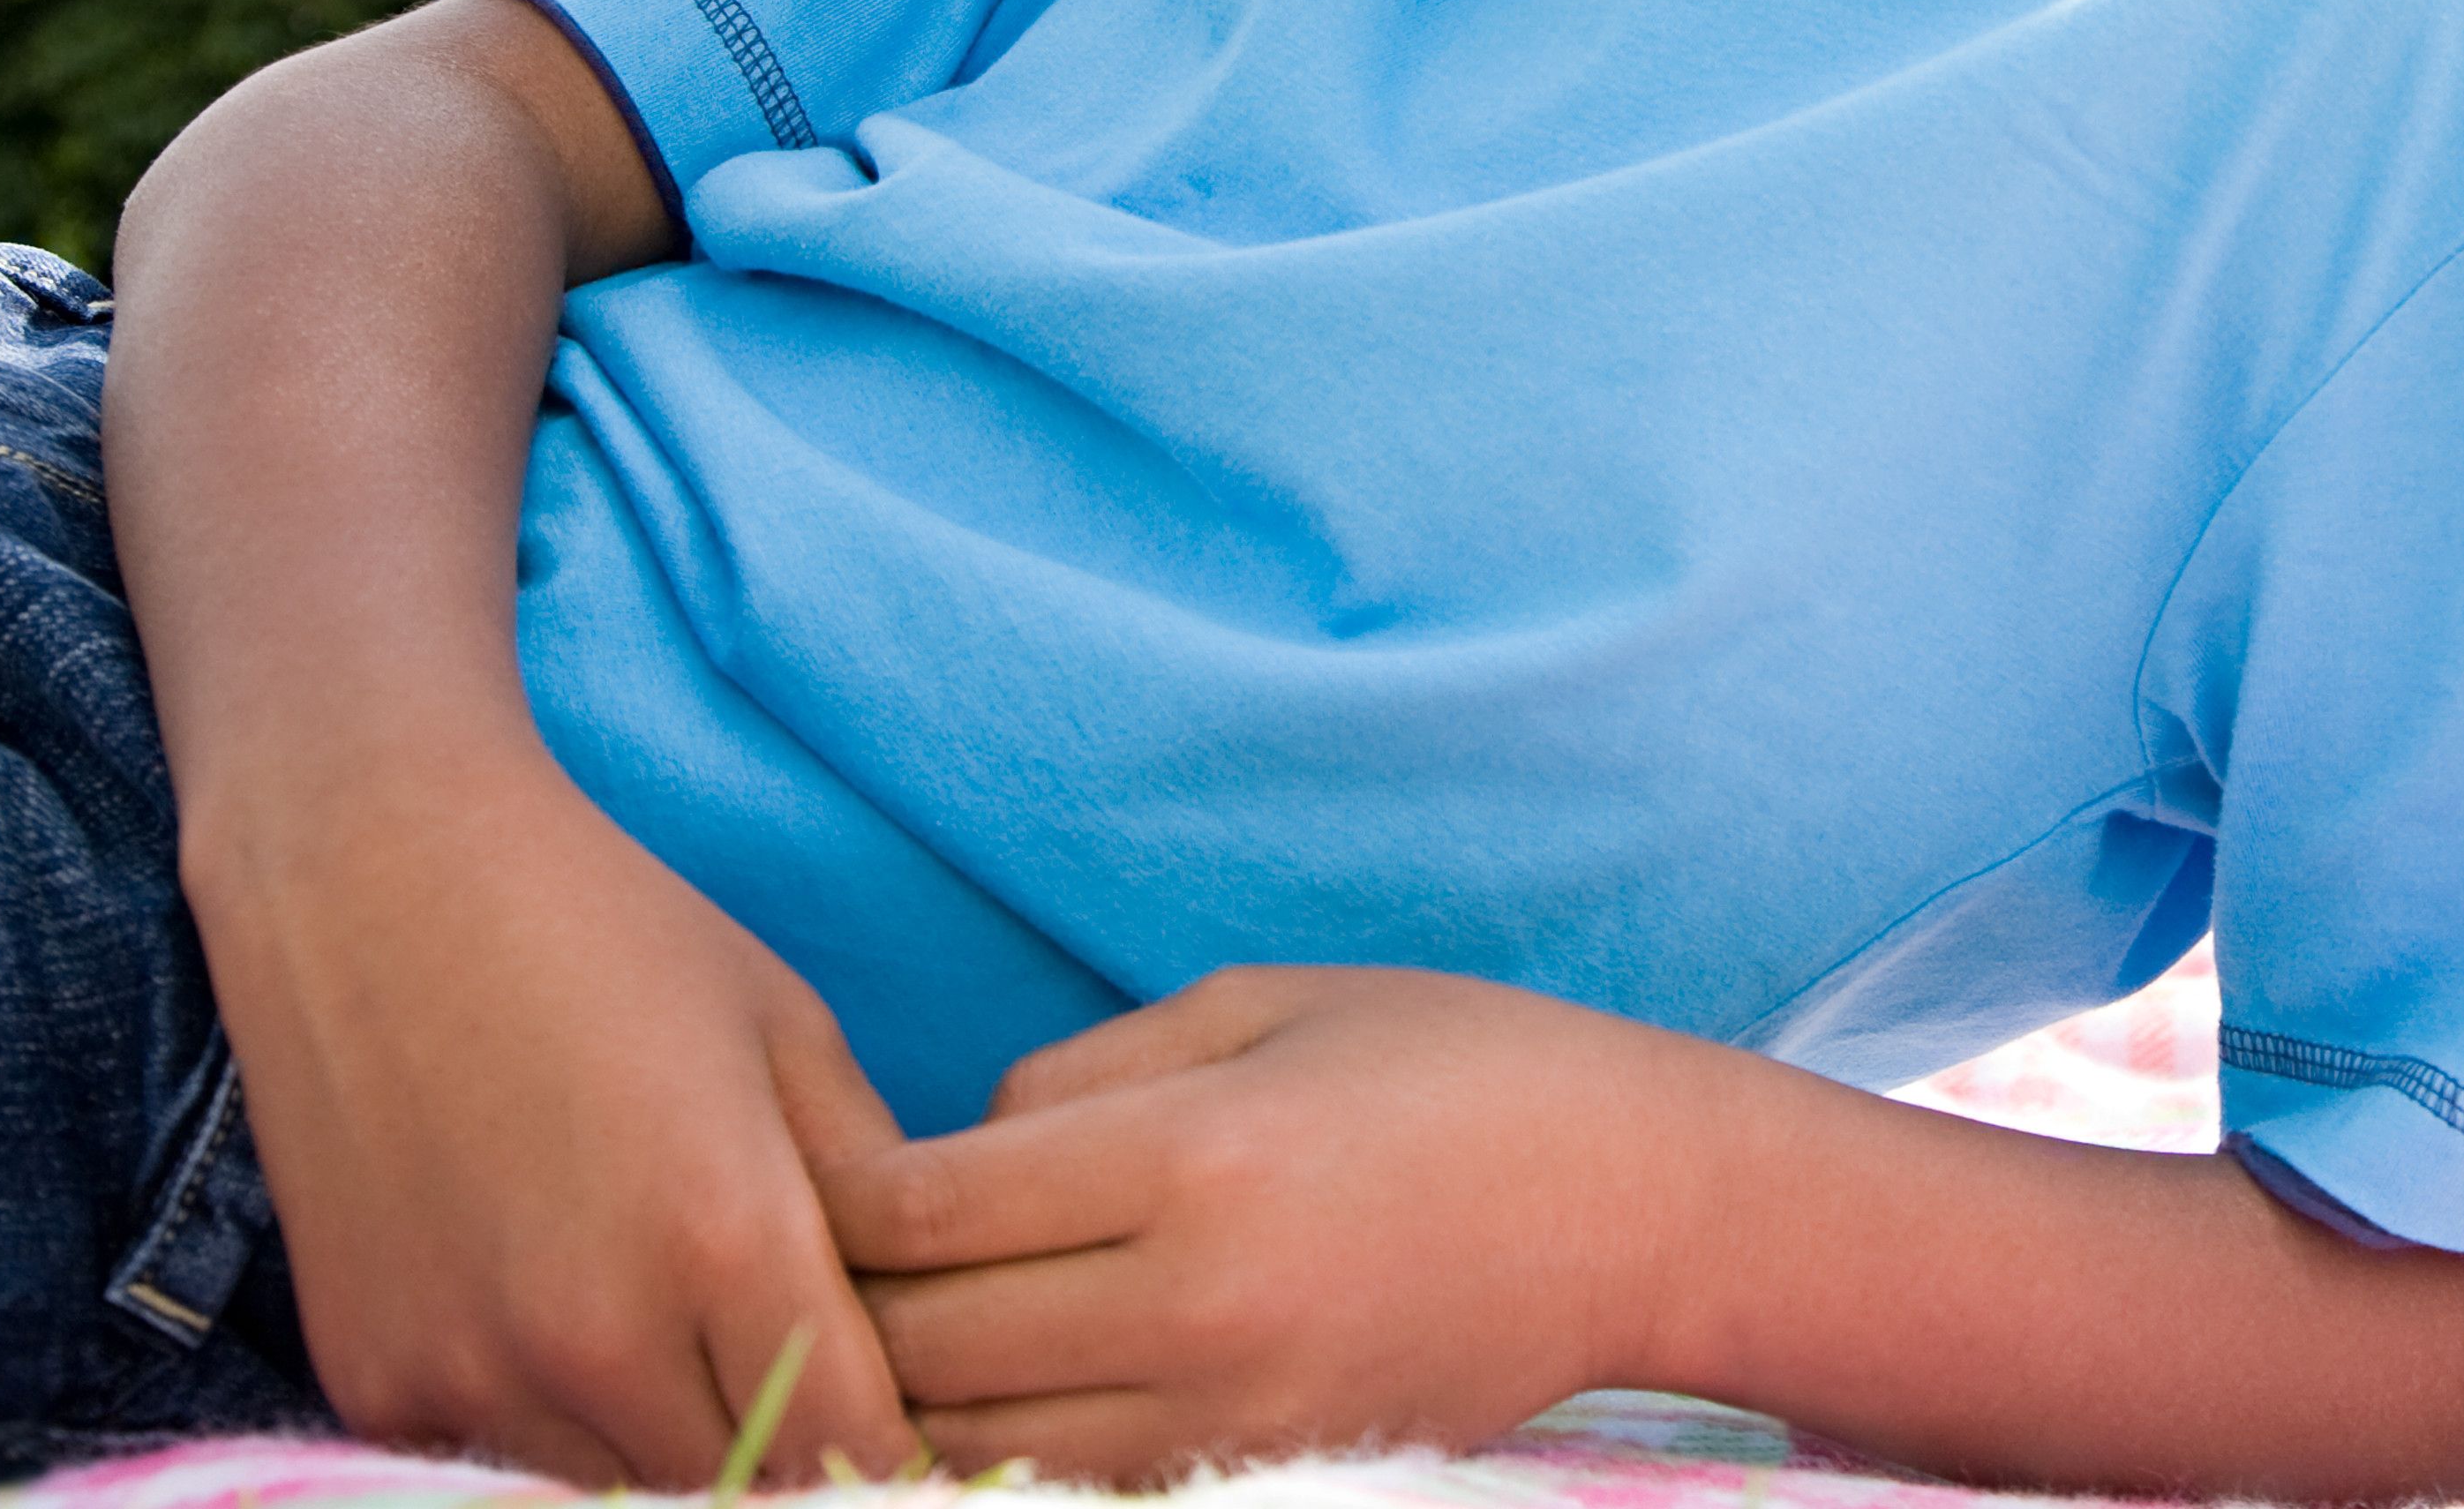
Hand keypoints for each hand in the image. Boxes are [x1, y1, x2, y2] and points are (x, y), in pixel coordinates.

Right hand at [191, 759, 918, 1484]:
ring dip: (677, 1465)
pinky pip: (503, 1471)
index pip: (853, 1448)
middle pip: (740, 1496)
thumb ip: (874, 1204)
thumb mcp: (790, 1040)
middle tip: (822, 1412)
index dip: (901, 1464)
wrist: (375, 876)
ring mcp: (470, 1371)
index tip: (925, 1445)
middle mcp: (594, 1333)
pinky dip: (562, 1445)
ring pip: (621, 1499)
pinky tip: (586, 1359)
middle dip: (798, 1473)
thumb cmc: (615, 936)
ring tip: (704, 1374)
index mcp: (727, 1239)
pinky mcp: (376, 1381)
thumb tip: (939, 1326)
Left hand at [828, 966, 1684, 1479]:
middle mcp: (1199, 1306)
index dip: (837, 1194)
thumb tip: (955, 1149)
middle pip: (921, 1345)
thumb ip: (1089, 1069)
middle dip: (850, 1303)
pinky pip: (1071, 1488)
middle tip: (831, 1257)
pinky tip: (1008, 1393)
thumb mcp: (1272, 1003)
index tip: (824, 1166)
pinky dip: (1008, 1451)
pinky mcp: (1264, 1474)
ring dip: (914, 1395)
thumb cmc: (1458, 1066)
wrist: (1639, 1209)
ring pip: (975, 1443)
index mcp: (1196, 1159)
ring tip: (902, 1335)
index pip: (922, 1212)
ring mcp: (1232, 1415)